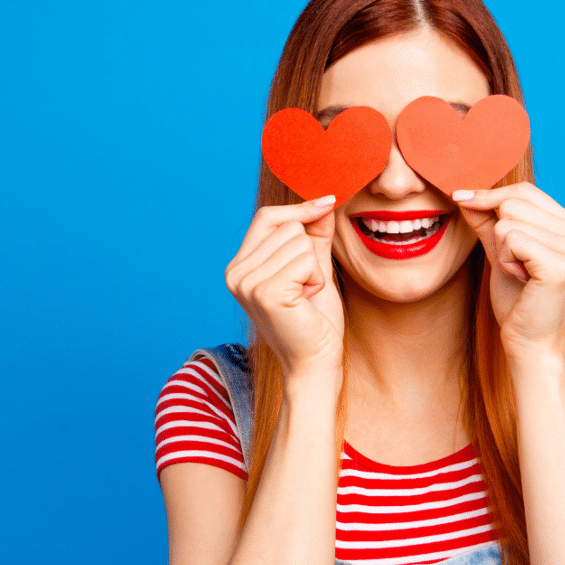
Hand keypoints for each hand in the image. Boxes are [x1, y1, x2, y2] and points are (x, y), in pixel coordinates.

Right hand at [224, 196, 344, 378]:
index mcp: (240, 265)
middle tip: (305, 288)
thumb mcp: (314, 270)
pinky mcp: (266, 292)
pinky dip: (316, 280)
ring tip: (305, 297)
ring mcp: (247, 282)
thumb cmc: (315, 322)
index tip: (328, 201)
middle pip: (288, 226)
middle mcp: (236, 272)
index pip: (268, 217)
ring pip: (300, 242)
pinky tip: (306, 303)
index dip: (299, 209)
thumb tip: (323, 201)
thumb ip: (315, 236)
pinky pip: (307, 261)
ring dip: (314, 270)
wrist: (315, 363)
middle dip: (309, 253)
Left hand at [454, 182, 564, 359]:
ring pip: (507, 221)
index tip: (461, 198)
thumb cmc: (518, 301)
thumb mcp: (502, 252)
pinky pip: (509, 238)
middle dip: (498, 232)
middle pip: (513, 201)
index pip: (524, 191)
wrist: (530, 342)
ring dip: (502, 250)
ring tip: (520, 274)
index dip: (490, 196)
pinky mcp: (558, 263)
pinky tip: (521, 279)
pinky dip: (505, 260)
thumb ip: (488, 222)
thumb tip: (465, 194)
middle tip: (514, 264)